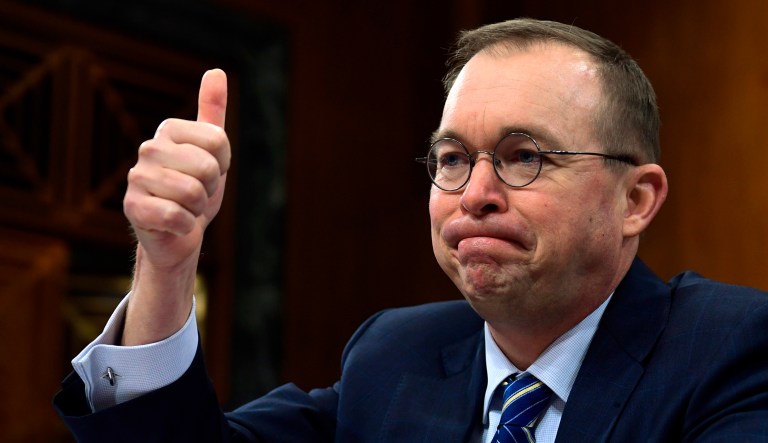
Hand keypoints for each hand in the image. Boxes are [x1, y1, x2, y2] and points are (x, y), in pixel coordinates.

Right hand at [124, 69, 229, 267]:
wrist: (177, 234)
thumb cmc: (197, 190)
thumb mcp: (213, 152)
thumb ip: (213, 112)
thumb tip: (216, 71)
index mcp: (169, 129)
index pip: (219, 140)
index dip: (223, 165)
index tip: (210, 172)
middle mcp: (149, 148)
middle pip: (207, 167)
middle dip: (211, 189)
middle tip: (197, 195)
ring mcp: (136, 177)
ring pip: (192, 193)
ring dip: (198, 208)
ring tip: (186, 207)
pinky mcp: (132, 208)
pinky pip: (177, 216)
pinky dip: (186, 226)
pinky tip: (175, 225)